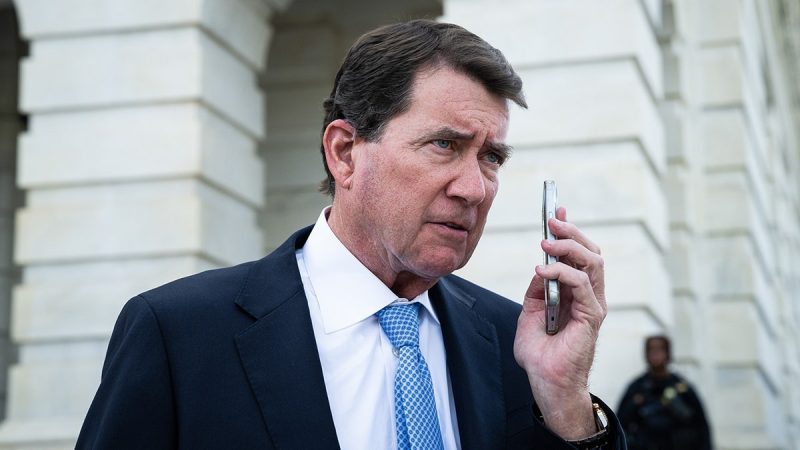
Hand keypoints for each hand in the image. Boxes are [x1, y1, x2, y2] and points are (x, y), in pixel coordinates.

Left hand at [513, 206, 606, 439]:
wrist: (546, 383)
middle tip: (552, 221)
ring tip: (546, 242)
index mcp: (575, 294)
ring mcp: (593, 305)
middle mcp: (589, 296)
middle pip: (590, 253)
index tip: (556, 211)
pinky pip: (582, 285)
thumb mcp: (530, 315)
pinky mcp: (591, 316)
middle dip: (571, 232)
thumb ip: (536, 292)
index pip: (579, 256)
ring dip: (568, 247)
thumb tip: (539, 270)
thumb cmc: (540, 355)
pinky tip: (542, 272)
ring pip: (593, 263)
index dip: (570, 231)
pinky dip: (561, 273)